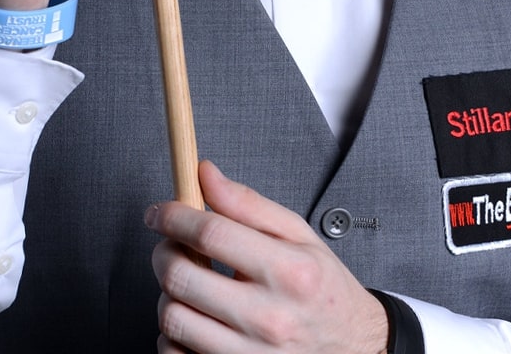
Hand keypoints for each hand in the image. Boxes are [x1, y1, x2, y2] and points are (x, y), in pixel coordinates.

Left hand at [146, 160, 388, 353]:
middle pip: (182, 276)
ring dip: (168, 294)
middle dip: (163, 252)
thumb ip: (248, 202)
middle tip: (170, 245)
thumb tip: (205, 174)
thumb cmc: (322, 288)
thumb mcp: (298, 234)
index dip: (173, 216)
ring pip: (173, 318)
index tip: (158, 212)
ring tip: (188, 283)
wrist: (352, 348)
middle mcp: (270, 318)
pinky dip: (172, 335)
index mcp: (289, 271)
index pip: (211, 234)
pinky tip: (194, 319)